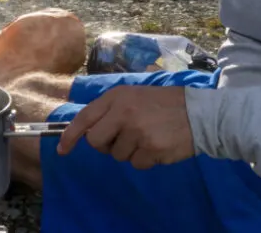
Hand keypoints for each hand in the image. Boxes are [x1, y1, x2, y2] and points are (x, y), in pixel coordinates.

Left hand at [57, 85, 195, 169]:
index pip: (85, 117)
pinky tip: (156, 146)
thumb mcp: (133, 96)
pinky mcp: (151, 149)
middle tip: (123, 138)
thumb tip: (88, 132)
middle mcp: (123, 112)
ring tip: (147, 137)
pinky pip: (136, 164)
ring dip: (129, 151)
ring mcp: (137, 131)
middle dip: (106, 145)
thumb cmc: (162, 104)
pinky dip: (144, 159)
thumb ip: (110, 110)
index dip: (70, 135)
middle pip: (96, 141)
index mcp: (116, 97)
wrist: (198, 112)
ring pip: (117, 155)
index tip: (62, 150)